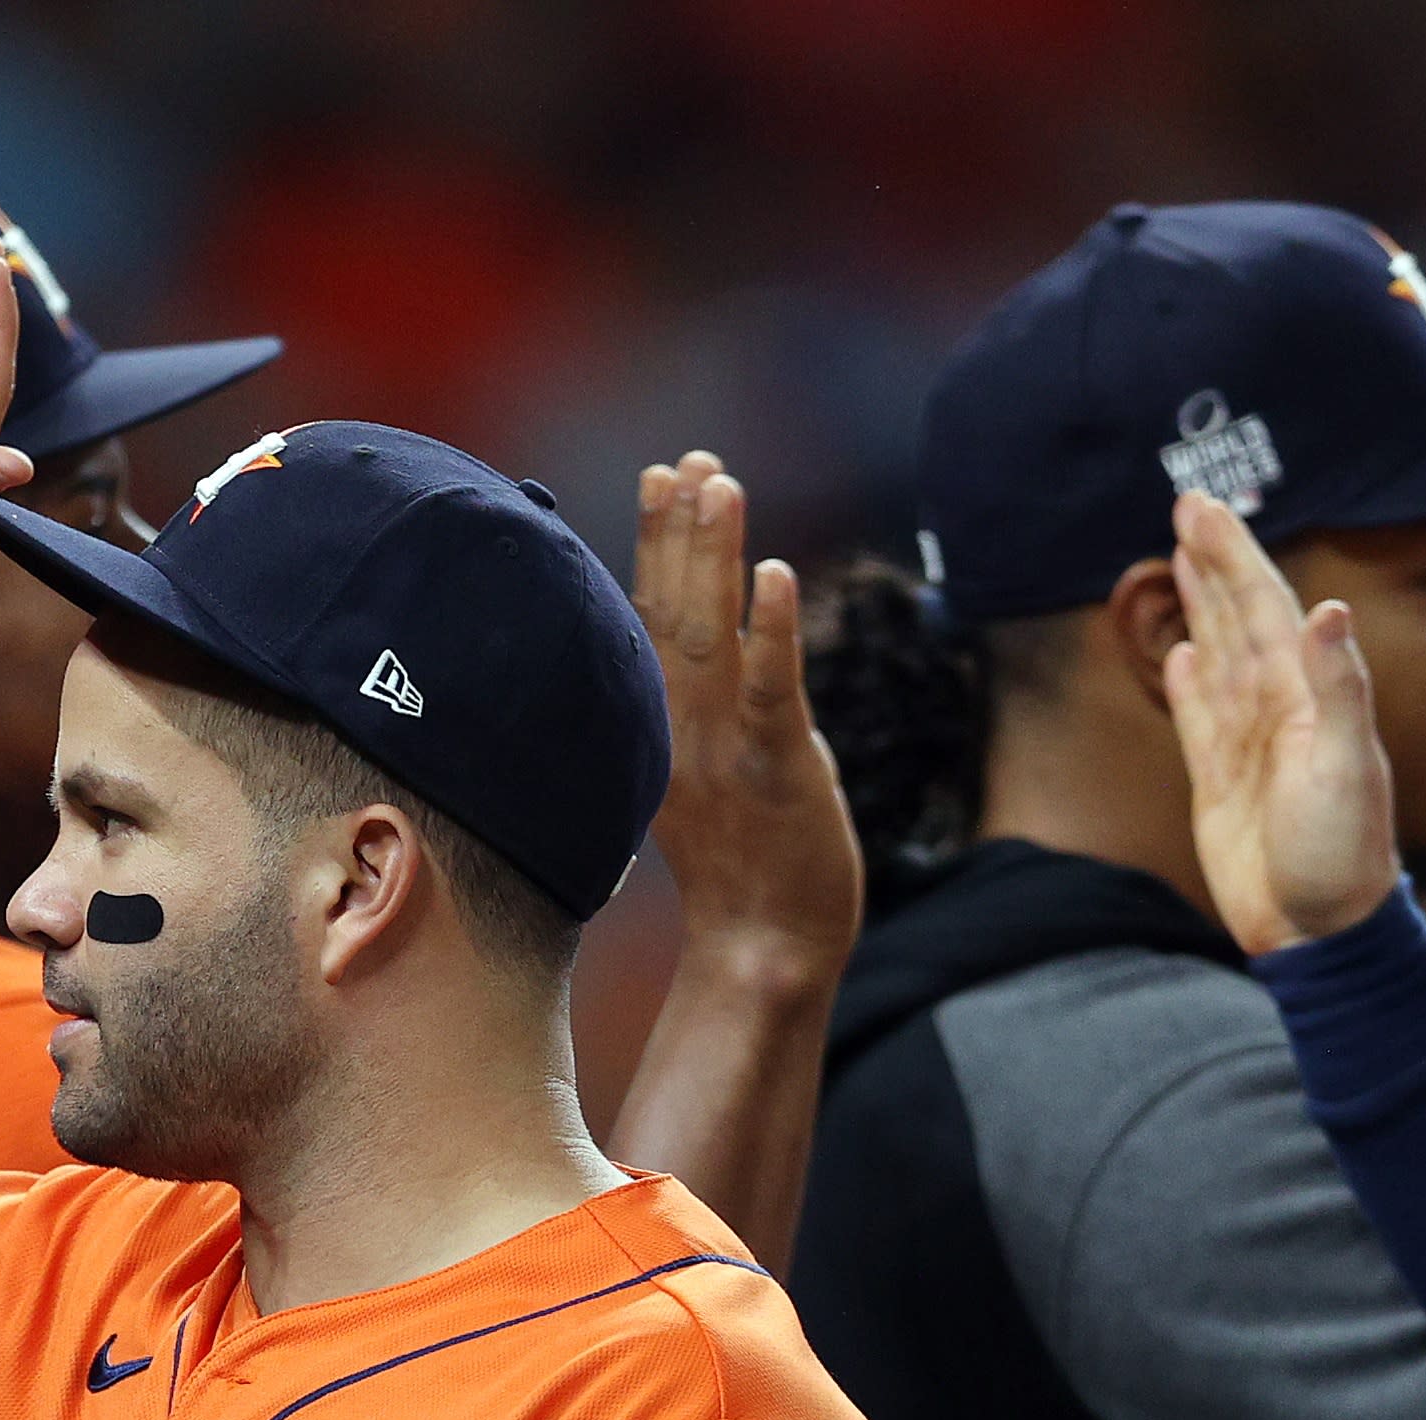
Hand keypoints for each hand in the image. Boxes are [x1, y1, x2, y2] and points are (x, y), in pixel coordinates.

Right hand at [634, 454, 855, 976]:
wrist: (763, 954)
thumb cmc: (745, 873)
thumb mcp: (707, 782)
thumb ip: (712, 715)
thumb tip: (733, 659)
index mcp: (662, 728)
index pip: (650, 619)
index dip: (656, 544)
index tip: (663, 476)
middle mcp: (682, 728)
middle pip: (670, 610)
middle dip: (679, 528)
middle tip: (688, 459)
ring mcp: (724, 748)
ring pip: (710, 634)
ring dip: (714, 555)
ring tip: (720, 481)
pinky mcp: (774, 771)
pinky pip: (770, 690)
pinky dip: (771, 629)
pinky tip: (774, 572)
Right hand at [1162, 494, 1393, 950]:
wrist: (1321, 931)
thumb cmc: (1342, 852)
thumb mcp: (1346, 765)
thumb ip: (1337, 686)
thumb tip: (1329, 609)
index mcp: (1305, 693)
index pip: (1264, 604)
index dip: (1233, 553)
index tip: (1202, 505)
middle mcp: (1278, 707)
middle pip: (1239, 616)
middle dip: (1214, 560)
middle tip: (1187, 504)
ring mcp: (1249, 743)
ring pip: (1219, 654)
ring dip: (1202, 606)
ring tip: (1182, 560)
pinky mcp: (1222, 782)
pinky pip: (1202, 717)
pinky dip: (1190, 682)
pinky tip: (1182, 655)